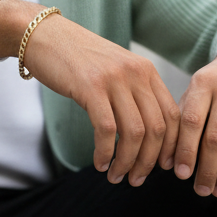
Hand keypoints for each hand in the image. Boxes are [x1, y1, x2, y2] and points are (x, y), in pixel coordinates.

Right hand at [0, 0, 179, 185]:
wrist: (45, 36)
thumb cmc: (78, 60)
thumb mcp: (115, 72)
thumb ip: (133, 95)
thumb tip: (147, 136)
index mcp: (146, 72)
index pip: (172, 116)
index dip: (170, 147)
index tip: (161, 167)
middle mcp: (136, 74)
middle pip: (156, 128)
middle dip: (148, 162)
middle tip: (136, 180)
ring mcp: (114, 79)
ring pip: (134, 133)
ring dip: (127, 162)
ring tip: (115, 176)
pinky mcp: (90, 87)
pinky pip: (106, 130)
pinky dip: (105, 152)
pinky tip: (99, 163)